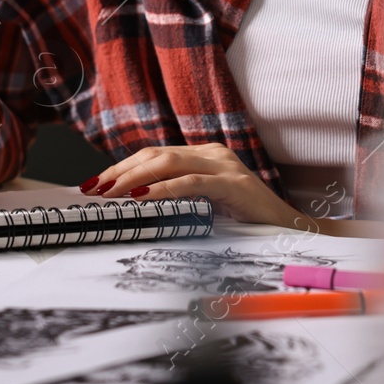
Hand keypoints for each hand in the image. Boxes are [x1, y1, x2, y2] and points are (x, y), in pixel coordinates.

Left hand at [79, 143, 315, 231]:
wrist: (290, 229)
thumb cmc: (246, 222)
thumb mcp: (206, 206)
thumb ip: (180, 199)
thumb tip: (133, 207)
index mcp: (203, 156)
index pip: (154, 155)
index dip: (122, 167)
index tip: (96, 184)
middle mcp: (212, 154)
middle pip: (155, 154)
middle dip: (119, 171)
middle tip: (93, 189)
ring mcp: (224, 166)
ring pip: (167, 162)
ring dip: (132, 178)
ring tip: (109, 193)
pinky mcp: (234, 184)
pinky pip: (191, 183)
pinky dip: (162, 189)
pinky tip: (141, 197)